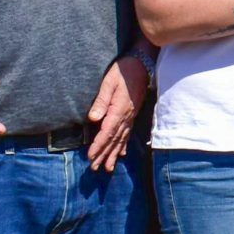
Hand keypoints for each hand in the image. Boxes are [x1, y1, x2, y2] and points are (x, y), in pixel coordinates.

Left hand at [85, 54, 146, 171]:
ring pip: (121, 139)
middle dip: (104, 155)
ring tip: (108, 168)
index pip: (107, 132)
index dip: (98, 146)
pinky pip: (127, 133)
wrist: (142, 65)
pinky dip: (123, 145)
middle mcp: (126, 117)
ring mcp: (130, 117)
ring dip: (113, 154)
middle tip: (95, 168)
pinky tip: (121, 154)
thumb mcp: (109, 82)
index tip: (91, 157)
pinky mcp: (132, 114)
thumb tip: (93, 118)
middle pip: (113, 140)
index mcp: (119, 110)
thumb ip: (101, 101)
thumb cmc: (123, 71)